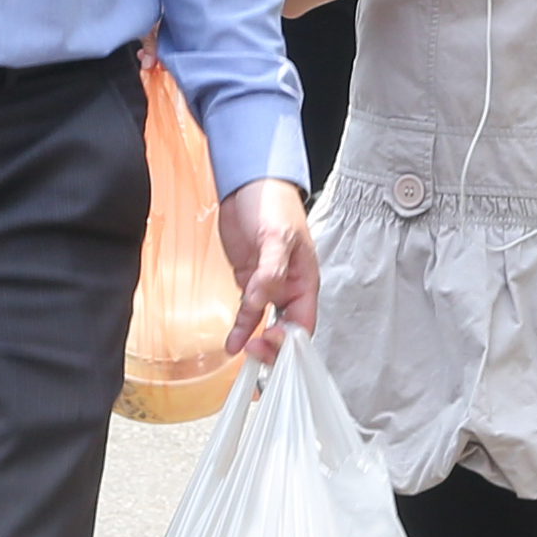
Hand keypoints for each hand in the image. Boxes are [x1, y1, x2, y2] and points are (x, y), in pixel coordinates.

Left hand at [220, 176, 318, 355]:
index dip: (290, 340)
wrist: (247, 183)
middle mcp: (288, 287)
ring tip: (243, 353)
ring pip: (265, 324)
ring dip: (255, 340)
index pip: (304, 322)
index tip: (270, 341)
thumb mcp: (276, 235)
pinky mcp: (248, 280)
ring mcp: (267, 286)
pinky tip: (232, 341)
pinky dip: (241, 327)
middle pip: (287, 330)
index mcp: (304, 280)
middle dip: (273, 345)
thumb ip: (270, 271)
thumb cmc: (273, 202)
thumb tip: (261, 300)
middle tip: (255, 351)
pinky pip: (247, 311)